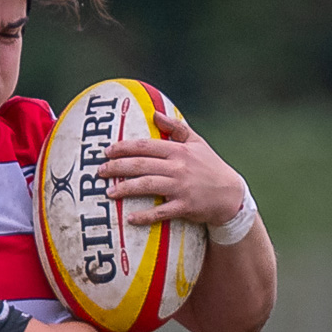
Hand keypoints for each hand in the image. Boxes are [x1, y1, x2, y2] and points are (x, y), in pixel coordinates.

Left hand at [99, 111, 242, 228]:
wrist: (231, 195)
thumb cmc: (211, 167)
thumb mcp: (197, 142)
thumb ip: (176, 128)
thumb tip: (155, 114)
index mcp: (178, 151)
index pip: (146, 146)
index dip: (124, 147)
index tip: (107, 151)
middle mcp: (178, 167)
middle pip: (141, 165)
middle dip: (117, 167)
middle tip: (100, 171)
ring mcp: (180, 187)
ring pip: (147, 186)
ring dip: (125, 189)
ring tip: (109, 193)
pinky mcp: (184, 206)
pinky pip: (160, 212)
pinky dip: (145, 215)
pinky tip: (129, 218)